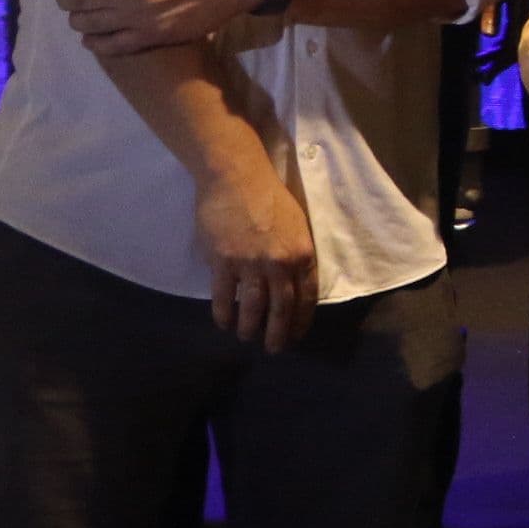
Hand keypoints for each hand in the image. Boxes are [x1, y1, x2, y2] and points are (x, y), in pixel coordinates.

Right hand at [194, 154, 316, 350]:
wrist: (237, 178)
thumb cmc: (269, 197)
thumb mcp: (297, 225)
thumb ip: (294, 254)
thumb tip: (288, 282)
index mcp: (302, 253)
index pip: (305, 296)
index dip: (300, 320)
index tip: (296, 335)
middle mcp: (280, 263)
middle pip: (281, 308)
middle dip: (278, 333)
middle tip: (273, 349)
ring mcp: (250, 263)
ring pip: (253, 307)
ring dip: (250, 327)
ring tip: (246, 337)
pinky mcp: (223, 261)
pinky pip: (224, 296)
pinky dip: (224, 313)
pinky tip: (223, 323)